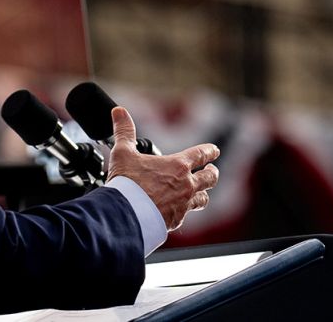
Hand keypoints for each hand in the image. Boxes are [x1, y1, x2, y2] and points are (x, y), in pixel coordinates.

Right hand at [106, 106, 219, 233]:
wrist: (126, 215)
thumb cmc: (127, 183)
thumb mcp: (123, 153)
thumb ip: (124, 131)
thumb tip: (119, 111)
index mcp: (177, 166)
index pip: (201, 154)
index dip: (210, 151)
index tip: (214, 150)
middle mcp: (186, 185)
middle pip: (210, 178)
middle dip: (212, 173)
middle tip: (211, 171)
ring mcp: (183, 204)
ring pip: (203, 199)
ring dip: (203, 194)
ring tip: (201, 193)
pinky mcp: (176, 220)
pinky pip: (186, 215)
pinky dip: (184, 211)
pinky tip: (178, 211)